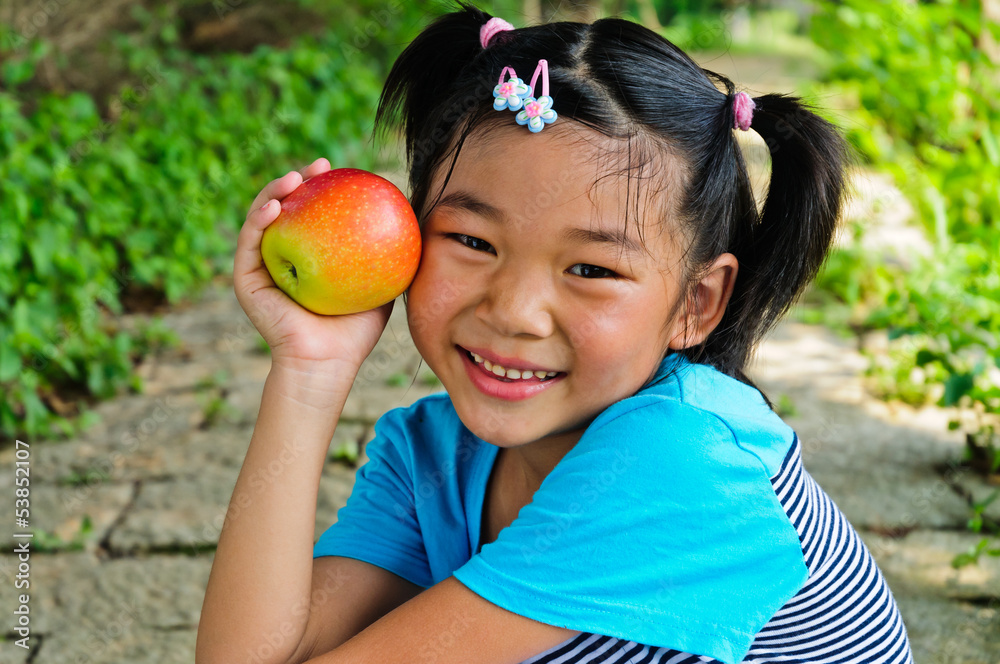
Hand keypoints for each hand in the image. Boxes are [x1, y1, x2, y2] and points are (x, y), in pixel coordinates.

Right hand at [234, 158, 393, 374]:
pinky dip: (259, 219)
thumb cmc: (355, 332)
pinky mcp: (245, 281)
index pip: (312, 213)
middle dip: (298, 179)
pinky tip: (276, 205)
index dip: (321, 187)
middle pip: (286, 208)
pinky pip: (250, 243)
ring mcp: (261, 268)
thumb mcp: (381, 286)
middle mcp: (281, 257)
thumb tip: (415, 218)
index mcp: (308, 256)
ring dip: (273, 191)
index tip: (339, 169)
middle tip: (319, 166)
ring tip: (294, 178)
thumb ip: (393, 256)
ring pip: (262, 218)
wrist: (327, 363)